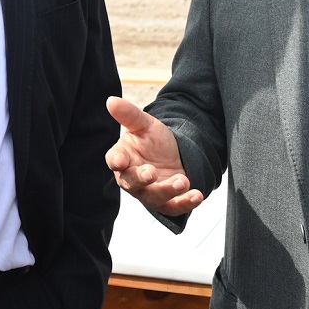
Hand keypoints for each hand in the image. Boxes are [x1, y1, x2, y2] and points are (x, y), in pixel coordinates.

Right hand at [105, 97, 202, 215]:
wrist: (174, 154)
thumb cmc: (152, 139)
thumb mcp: (144, 124)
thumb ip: (129, 114)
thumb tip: (111, 100)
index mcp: (122, 158)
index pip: (114, 160)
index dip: (116, 161)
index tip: (120, 160)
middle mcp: (132, 179)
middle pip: (132, 183)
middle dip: (141, 178)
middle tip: (151, 172)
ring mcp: (149, 193)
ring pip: (154, 197)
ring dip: (167, 191)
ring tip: (182, 181)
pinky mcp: (167, 202)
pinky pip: (174, 207)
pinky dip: (185, 203)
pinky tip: (197, 195)